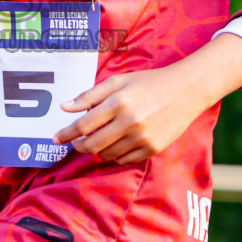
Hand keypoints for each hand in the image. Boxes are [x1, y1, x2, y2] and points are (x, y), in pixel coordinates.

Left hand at [54, 33, 241, 164]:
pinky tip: (117, 143)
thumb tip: (64, 107)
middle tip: (75, 142)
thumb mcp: (118, 81)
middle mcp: (129, 123)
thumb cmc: (149, 82)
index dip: (65, 134)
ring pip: (107, 155)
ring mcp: (142, 138)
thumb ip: (90, 95)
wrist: (186, 90)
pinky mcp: (153, 149)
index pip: (83, 125)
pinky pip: (125, 160)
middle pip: (92, 145)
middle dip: (78, 146)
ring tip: (99, 139)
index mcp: (118, 103)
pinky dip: (116, 155)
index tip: (55, 138)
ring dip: (97, 150)